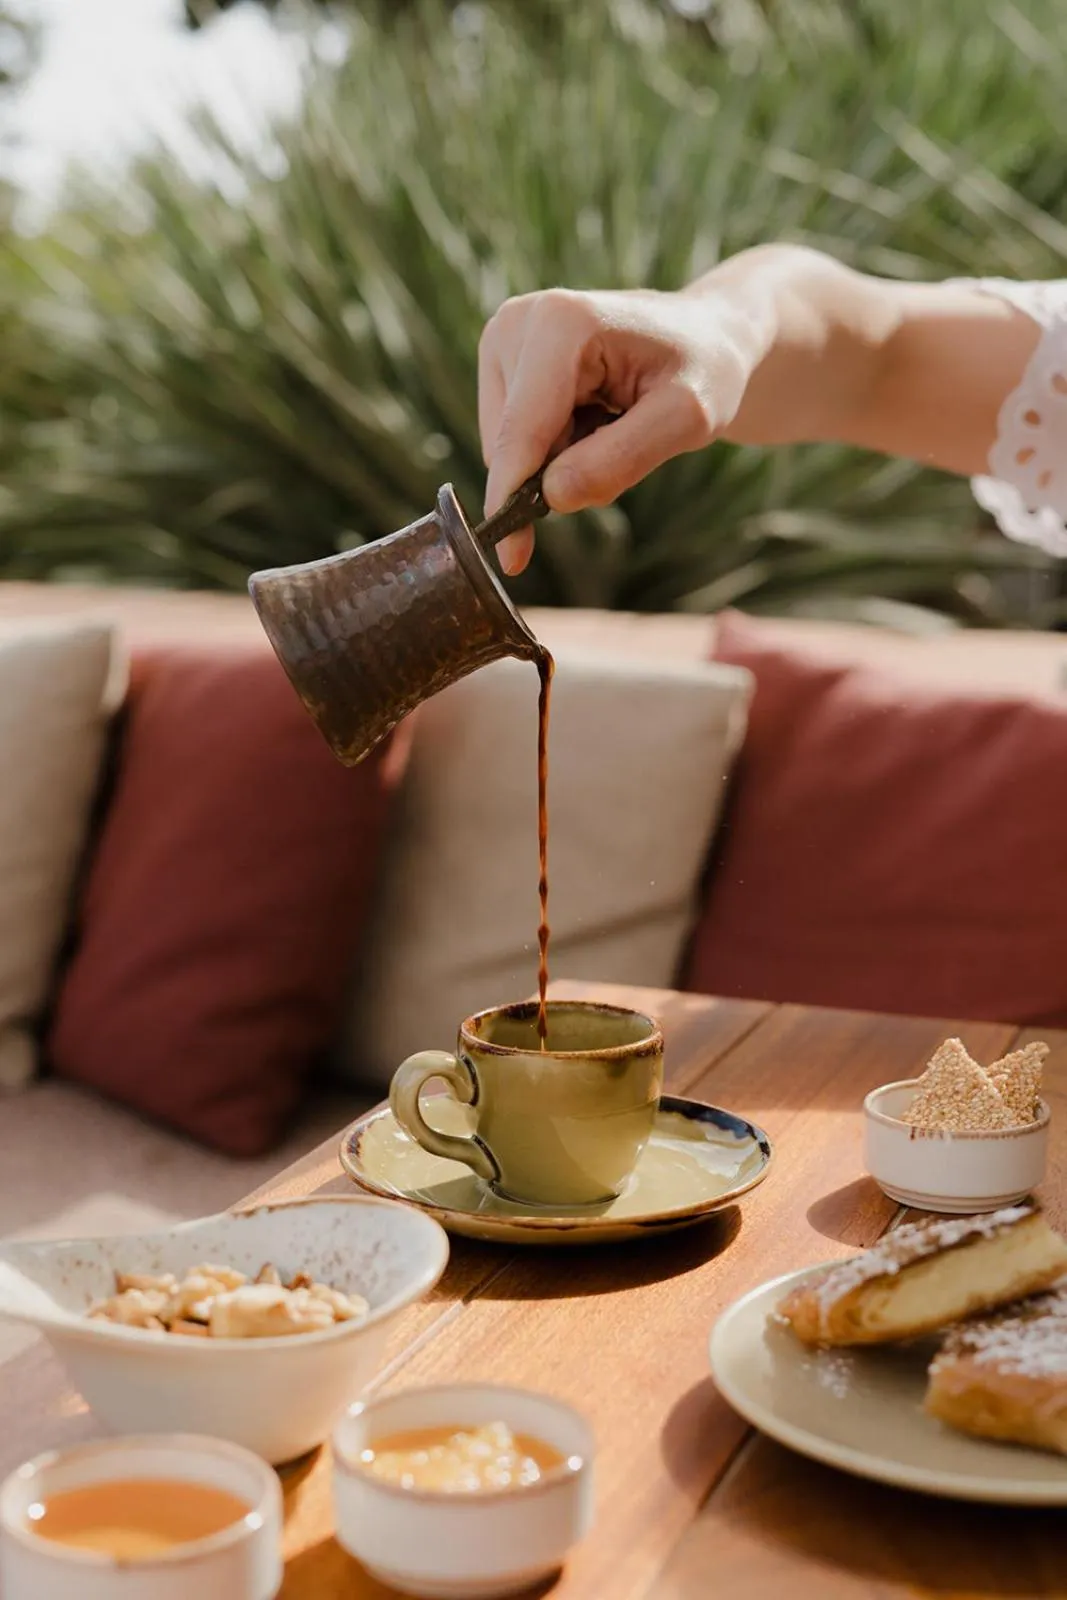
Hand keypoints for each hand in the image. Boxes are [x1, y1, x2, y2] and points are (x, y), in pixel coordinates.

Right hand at [478, 283, 764, 572]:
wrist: (703, 336)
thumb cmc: (702, 370)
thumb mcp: (688, 419)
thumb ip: (623, 459)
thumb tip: (553, 496)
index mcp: (561, 325)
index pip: (522, 433)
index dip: (515, 499)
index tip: (512, 558)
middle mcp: (517, 322)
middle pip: (511, 446)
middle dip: (557, 472)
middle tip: (624, 443)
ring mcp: (504, 337)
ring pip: (507, 447)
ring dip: (558, 458)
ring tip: (609, 422)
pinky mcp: (501, 358)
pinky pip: (512, 437)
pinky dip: (552, 446)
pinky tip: (590, 416)